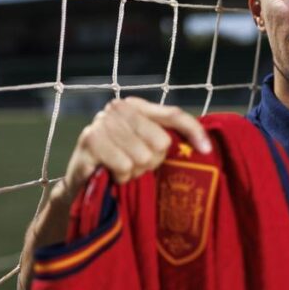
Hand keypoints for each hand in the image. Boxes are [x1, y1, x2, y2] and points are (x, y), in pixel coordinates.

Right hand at [20, 97, 211, 281]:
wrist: (81, 183)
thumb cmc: (118, 164)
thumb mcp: (145, 148)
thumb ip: (167, 140)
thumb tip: (203, 147)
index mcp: (135, 106)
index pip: (173, 114)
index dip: (193, 131)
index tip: (207, 151)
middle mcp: (118, 108)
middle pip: (160, 141)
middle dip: (152, 162)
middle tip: (137, 166)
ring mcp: (102, 122)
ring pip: (142, 156)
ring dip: (135, 172)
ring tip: (122, 171)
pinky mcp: (89, 141)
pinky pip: (124, 165)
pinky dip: (121, 177)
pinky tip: (112, 175)